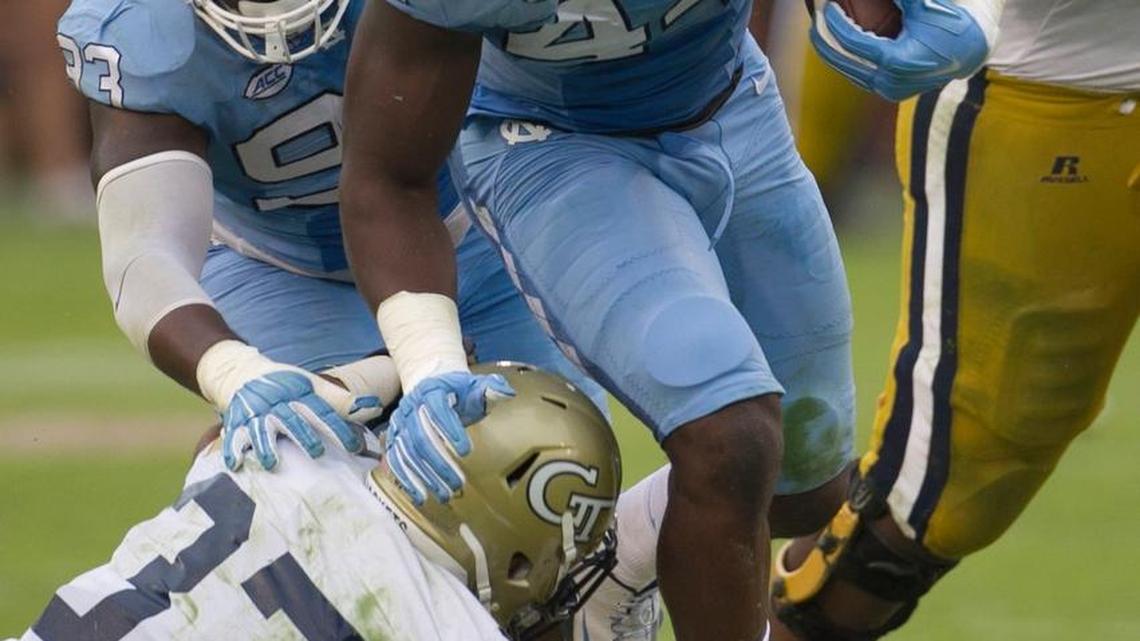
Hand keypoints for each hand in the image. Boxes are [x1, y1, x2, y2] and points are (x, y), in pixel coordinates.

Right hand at [198, 341, 390, 470]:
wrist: (241, 372)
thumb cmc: (283, 383)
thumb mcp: (311, 385)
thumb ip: (340, 399)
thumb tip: (375, 406)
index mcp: (298, 394)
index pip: (321, 412)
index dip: (338, 428)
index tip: (355, 446)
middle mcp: (277, 403)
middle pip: (291, 420)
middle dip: (303, 435)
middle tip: (317, 453)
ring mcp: (254, 413)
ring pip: (260, 430)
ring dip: (266, 446)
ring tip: (272, 464)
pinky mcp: (235, 421)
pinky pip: (232, 436)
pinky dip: (232, 450)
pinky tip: (234, 465)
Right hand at [384, 372, 514, 504]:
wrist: (431, 387)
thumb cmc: (457, 391)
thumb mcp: (475, 385)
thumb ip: (491, 388)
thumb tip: (506, 392)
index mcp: (431, 390)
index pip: (438, 409)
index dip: (450, 429)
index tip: (466, 451)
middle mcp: (411, 407)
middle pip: (420, 438)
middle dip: (439, 463)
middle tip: (458, 484)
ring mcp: (400, 424)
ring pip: (408, 453)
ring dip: (425, 476)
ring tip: (444, 495)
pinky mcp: (395, 439)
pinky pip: (396, 461)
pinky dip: (406, 479)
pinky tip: (420, 496)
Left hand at [809, 0, 991, 100]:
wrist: (970, 49)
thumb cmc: (947, 21)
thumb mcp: (920, 3)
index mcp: (900, 61)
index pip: (856, 43)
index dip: (838, 25)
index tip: (827, 8)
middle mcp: (893, 82)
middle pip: (847, 62)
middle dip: (827, 40)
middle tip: (815, 20)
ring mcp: (891, 90)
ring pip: (850, 72)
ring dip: (832, 52)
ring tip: (819, 32)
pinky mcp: (890, 93)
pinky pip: (859, 76)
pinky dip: (845, 61)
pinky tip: (833, 45)